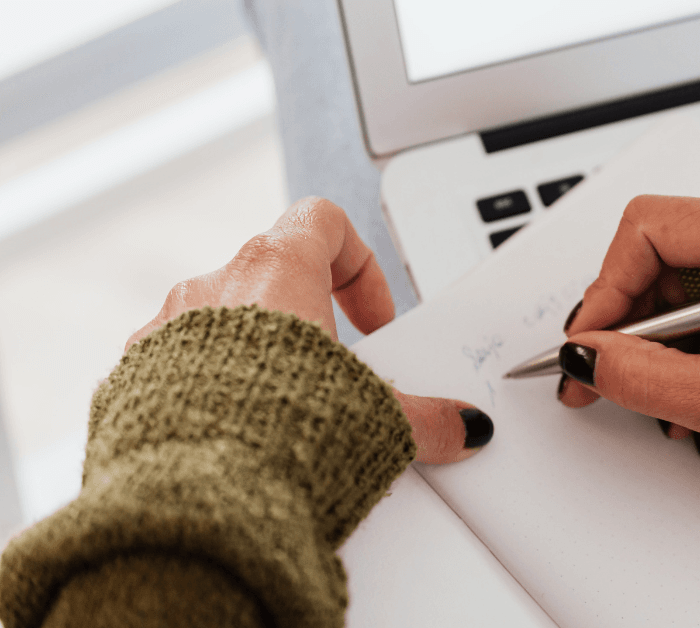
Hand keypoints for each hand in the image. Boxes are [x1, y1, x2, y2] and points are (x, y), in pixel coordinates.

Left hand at [126, 197, 491, 462]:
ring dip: (257, 354)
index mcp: (274, 271)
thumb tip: (462, 427)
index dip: (359, 265)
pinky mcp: (134, 377)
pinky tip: (238, 436)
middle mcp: (213, 287)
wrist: (192, 498)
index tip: (371, 321)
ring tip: (286, 412)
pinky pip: (179, 365)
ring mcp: (166, 329)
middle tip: (336, 374)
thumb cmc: (271, 435)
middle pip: (273, 275)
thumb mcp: (375, 420)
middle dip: (310, 323)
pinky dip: (212, 388)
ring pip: (222, 320)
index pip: (323, 221)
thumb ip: (426, 417)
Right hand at [558, 194, 699, 455]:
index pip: (654, 228)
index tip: (589, 340)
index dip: (608, 287)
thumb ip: (648, 377)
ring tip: (654, 395)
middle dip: (628, 321)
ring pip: (681, 280)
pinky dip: (687, 341)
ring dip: (656, 339)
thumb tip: (588, 358)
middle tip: (599, 372)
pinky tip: (684, 384)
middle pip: (663, 254)